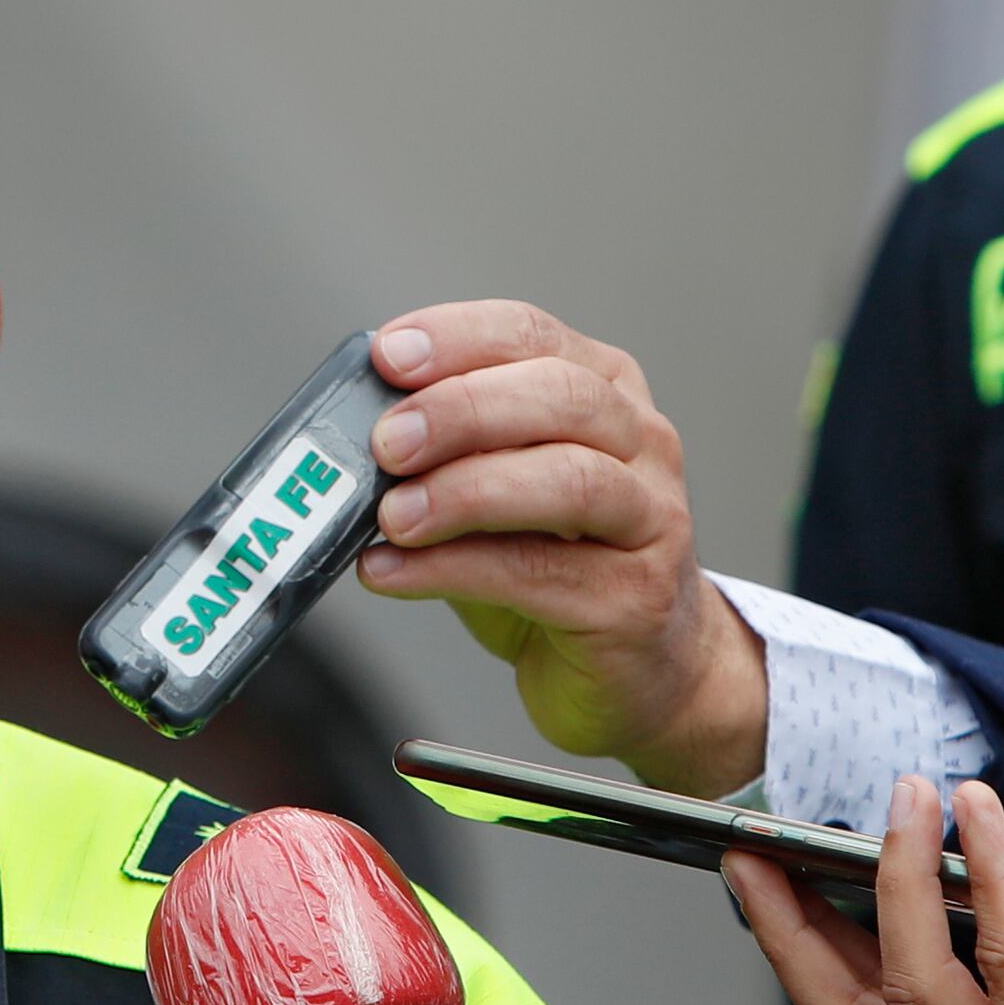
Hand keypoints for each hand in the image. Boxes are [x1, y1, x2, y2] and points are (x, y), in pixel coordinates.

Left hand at [353, 304, 765, 796]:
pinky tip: (394, 573)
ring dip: (466, 491)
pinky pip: (541, 574)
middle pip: (560, 397)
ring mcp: (652, 520)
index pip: (530, 335)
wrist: (645, 669)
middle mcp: (643, 443)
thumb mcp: (499, 490)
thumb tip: (351, 439)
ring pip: (569, 480)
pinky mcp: (638, 598)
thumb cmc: (561, 567)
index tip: (386, 357)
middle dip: (461, 410)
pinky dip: (454, 568)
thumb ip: (446, 455)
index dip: (456, 338)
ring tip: (392, 516)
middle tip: (386, 443)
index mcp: (605, 391)